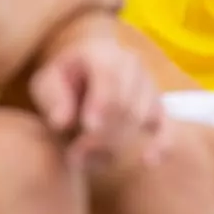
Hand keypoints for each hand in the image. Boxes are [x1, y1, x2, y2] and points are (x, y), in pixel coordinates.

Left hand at [28, 33, 170, 172]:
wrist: (85, 71)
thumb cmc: (62, 78)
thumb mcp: (47, 82)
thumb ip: (53, 98)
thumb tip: (62, 122)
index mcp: (104, 53)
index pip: (110, 77)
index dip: (102, 102)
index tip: (88, 127)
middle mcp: (133, 65)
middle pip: (127, 103)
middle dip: (102, 133)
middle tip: (74, 155)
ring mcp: (149, 85)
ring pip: (142, 118)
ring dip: (115, 143)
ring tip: (84, 158)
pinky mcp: (158, 106)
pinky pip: (166, 125)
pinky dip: (162, 142)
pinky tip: (149, 160)